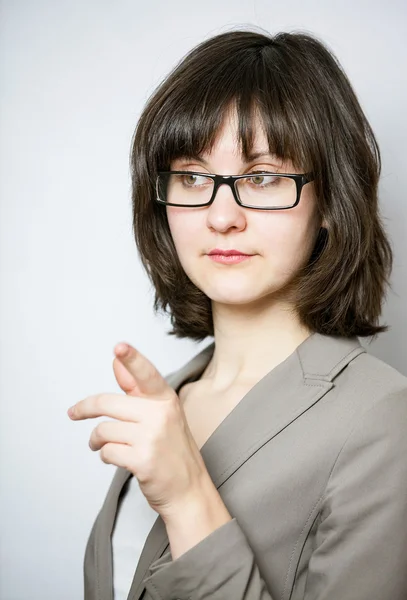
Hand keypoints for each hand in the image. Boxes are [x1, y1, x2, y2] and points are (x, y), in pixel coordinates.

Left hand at [67, 342, 207, 518]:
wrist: (188, 490)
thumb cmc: (172, 451)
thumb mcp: (160, 415)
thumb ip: (137, 389)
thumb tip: (117, 364)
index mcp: (165, 400)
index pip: (146, 374)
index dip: (132, 359)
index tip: (119, 347)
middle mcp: (161, 415)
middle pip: (108, 403)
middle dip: (85, 409)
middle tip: (74, 413)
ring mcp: (152, 437)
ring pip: (104, 430)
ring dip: (97, 440)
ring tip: (103, 445)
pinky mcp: (142, 459)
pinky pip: (107, 451)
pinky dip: (106, 456)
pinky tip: (116, 459)